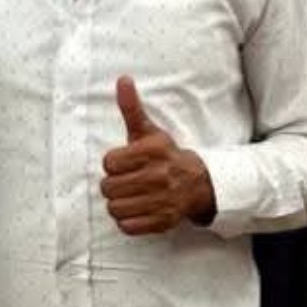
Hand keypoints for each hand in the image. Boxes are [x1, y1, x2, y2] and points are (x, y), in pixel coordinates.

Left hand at [101, 75, 215, 234]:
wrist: (198, 183)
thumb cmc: (164, 155)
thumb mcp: (149, 131)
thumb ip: (131, 108)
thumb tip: (122, 79)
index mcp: (154, 150)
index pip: (109, 163)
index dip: (113, 164)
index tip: (125, 163)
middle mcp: (160, 175)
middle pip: (108, 187)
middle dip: (113, 184)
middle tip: (127, 180)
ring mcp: (163, 200)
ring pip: (115, 208)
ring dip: (118, 203)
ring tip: (131, 195)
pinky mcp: (163, 221)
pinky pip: (127, 226)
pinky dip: (128, 220)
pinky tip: (138, 209)